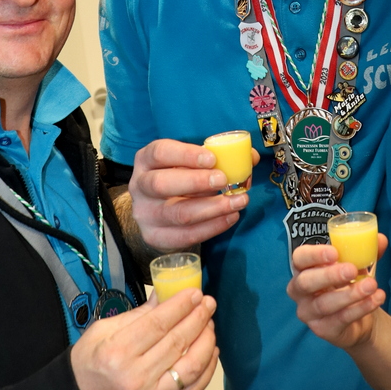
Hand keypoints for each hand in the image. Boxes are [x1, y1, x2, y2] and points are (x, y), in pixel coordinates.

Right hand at [70, 286, 218, 389]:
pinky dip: (207, 369)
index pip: (158, 323)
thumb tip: (164, 294)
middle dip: (198, 318)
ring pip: (192, 366)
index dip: (181, 305)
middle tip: (208, 303)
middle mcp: (137, 376)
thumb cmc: (87, 368)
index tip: (195, 293)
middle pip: (177, 341)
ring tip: (210, 325)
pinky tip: (211, 352)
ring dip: (207, 341)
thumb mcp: (101, 333)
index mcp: (117, 352)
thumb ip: (136, 315)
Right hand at [129, 138, 260, 250]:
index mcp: (146, 160)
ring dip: (212, 208)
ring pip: (177, 214)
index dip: (186, 155)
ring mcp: (145, 214)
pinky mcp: (155, 237)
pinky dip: (211, 228)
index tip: (212, 158)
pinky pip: (185, 236)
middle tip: (224, 180)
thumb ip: (218, 157)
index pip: (160, 153)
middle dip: (196, 182)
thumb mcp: (190, 163)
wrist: (157, 209)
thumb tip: (250, 157)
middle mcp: (140, 186)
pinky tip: (230, 217)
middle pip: (162, 184)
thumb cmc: (179, 177)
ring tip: (237, 202)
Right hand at [286, 236, 388, 350]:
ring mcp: (309, 312)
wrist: (361, 316)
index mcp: (304, 268)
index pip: (300, 258)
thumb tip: (380, 239)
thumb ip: (367, 251)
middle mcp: (300, 291)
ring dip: (350, 294)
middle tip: (352, 270)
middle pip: (306, 282)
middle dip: (329, 275)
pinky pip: (340, 319)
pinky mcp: (322, 329)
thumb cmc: (350, 283)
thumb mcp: (358, 264)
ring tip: (372, 285)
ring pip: (325, 304)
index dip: (314, 255)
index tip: (335, 252)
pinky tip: (376, 299)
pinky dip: (360, 308)